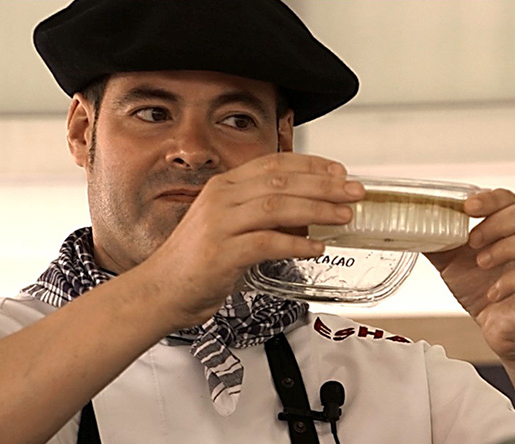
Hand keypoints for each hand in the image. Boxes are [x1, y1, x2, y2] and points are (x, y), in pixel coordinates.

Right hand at [138, 153, 364, 329]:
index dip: (312, 165)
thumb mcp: (229, 226)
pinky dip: (296, 245)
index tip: (339, 171)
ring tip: (343, 216)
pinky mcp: (220, 254)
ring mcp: (219, 224)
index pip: (275, 164)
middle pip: (281, 182)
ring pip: (277, 207)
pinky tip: (316, 248)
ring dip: (317, 210)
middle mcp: (221, 198)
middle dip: (324, 185)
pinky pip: (267, 243)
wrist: (160, 291)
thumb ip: (261, 217)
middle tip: (354, 191)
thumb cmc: (197, 261)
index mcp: (224, 186)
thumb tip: (306, 217)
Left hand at [425, 189, 514, 362]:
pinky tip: (492, 292)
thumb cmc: (482, 290)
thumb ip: (436, 242)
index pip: (509, 198)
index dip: (490, 199)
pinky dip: (511, 282)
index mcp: (508, 228)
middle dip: (497, 223)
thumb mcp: (452, 263)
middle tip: (472, 242)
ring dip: (507, 248)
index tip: (467, 208)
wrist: (505, 331)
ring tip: (482, 263)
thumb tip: (412, 226)